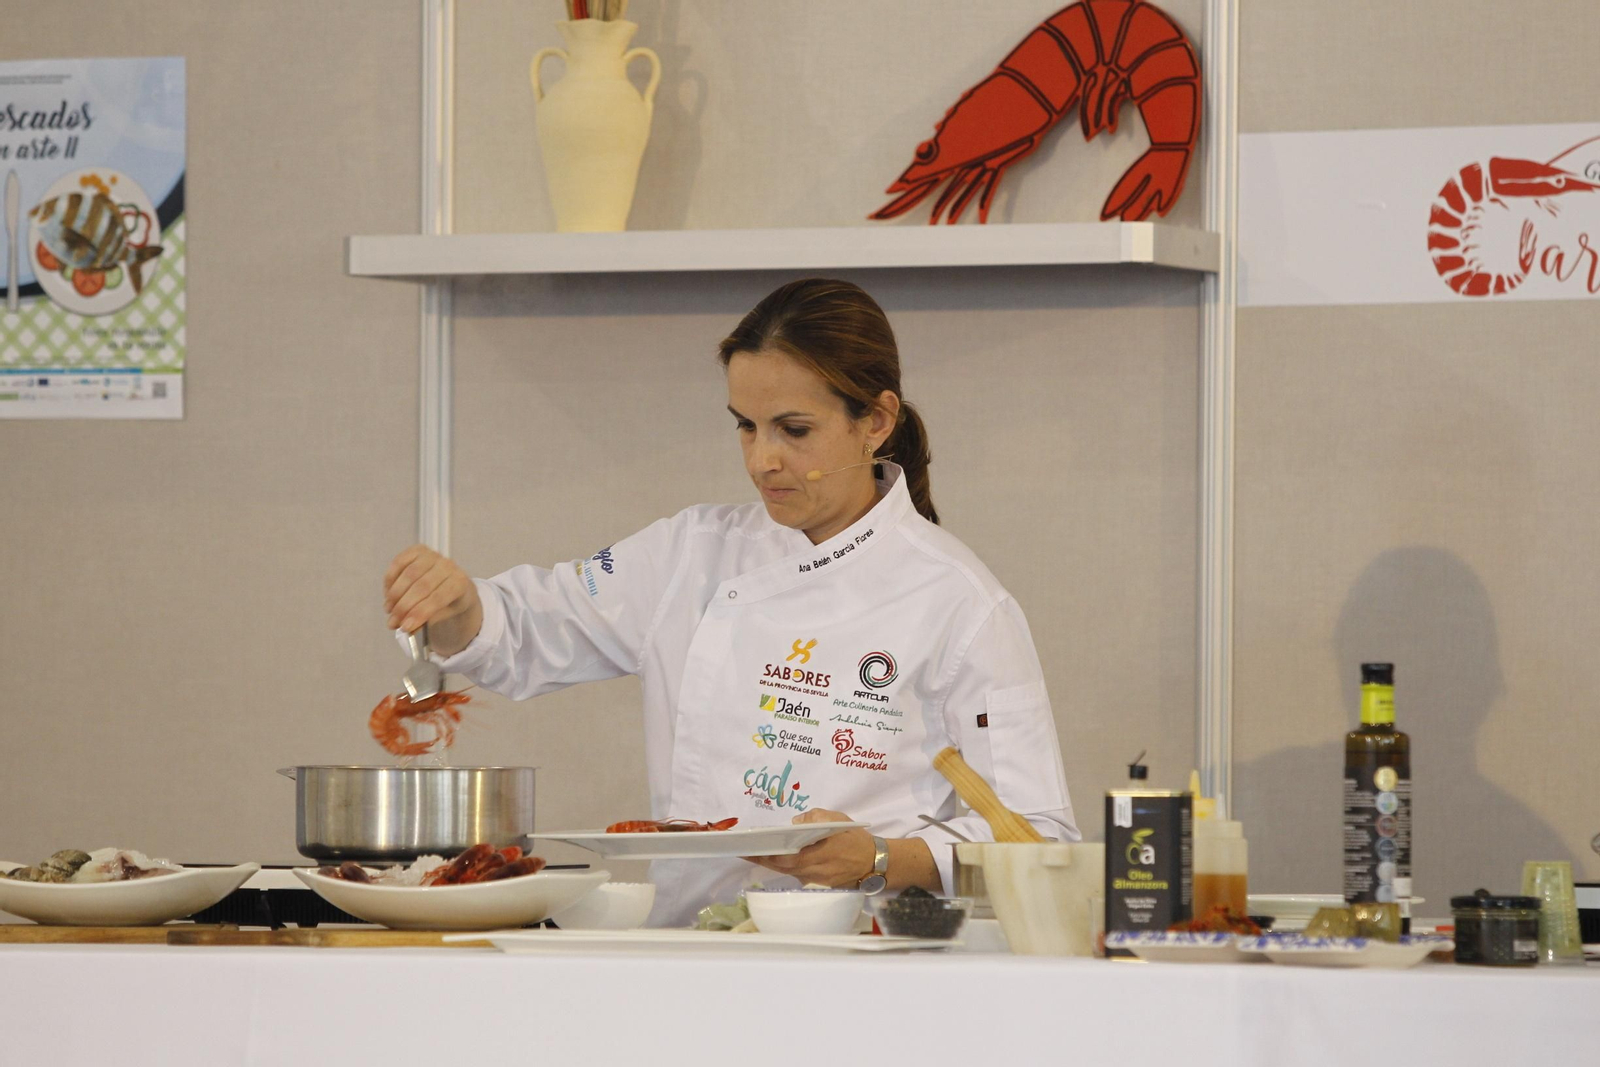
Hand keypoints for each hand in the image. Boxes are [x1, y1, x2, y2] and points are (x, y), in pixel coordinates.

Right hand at [383, 544, 482, 655]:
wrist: (453, 582)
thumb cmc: (448, 601)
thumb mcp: (442, 615)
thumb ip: (425, 621)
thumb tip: (403, 627)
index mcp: (460, 583)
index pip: (437, 599)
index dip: (419, 613)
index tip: (405, 627)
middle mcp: (448, 566)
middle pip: (421, 587)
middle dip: (404, 607)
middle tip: (393, 621)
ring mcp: (433, 555)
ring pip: (409, 575)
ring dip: (395, 595)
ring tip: (389, 610)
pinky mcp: (418, 550)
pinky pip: (399, 563)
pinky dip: (390, 580)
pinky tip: (388, 594)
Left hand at [745, 809, 873, 887]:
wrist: (874, 862)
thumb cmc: (855, 839)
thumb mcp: (837, 819)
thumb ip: (814, 817)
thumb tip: (795, 822)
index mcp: (815, 855)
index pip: (782, 857)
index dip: (762, 854)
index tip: (746, 849)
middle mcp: (811, 872)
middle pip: (779, 866)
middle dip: (760, 858)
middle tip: (742, 849)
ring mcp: (813, 880)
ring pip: (786, 871)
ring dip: (771, 861)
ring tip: (754, 850)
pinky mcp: (817, 884)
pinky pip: (797, 874)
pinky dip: (786, 865)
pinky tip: (777, 856)